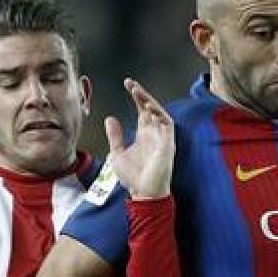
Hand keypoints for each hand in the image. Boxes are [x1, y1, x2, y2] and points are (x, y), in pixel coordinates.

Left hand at [105, 78, 173, 199]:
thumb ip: (115, 136)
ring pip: (159, 112)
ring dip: (149, 101)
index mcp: (144, 134)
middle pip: (150, 107)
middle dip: (141, 94)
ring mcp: (162, 137)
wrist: (144, 193)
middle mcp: (154, 133)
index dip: (136, 97)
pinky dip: (159, 114)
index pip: (142, 110)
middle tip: (130, 83)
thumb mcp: (117, 153)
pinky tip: (148, 107)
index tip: (128, 84)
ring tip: (137, 92)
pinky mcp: (168, 143)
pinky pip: (167, 124)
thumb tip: (109, 118)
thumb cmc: (133, 177)